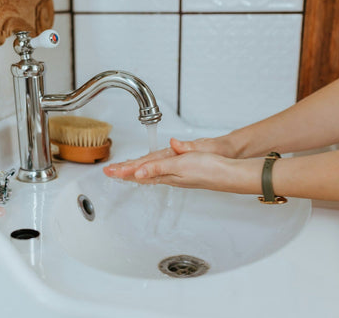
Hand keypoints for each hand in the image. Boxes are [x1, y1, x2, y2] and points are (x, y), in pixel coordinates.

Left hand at [104, 138, 261, 193]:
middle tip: (109, 172)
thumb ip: (160, 167)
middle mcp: (168, 173)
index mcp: (166, 171)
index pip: (139, 170)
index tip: (109, 171)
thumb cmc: (210, 168)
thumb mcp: (181, 164)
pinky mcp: (183, 171)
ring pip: (149, 171)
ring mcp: (176, 173)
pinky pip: (160, 171)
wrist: (229, 172)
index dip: (123, 170)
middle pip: (141, 172)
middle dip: (124, 171)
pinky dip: (149, 170)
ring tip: (121, 172)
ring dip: (134, 170)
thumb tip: (140, 171)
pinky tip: (148, 172)